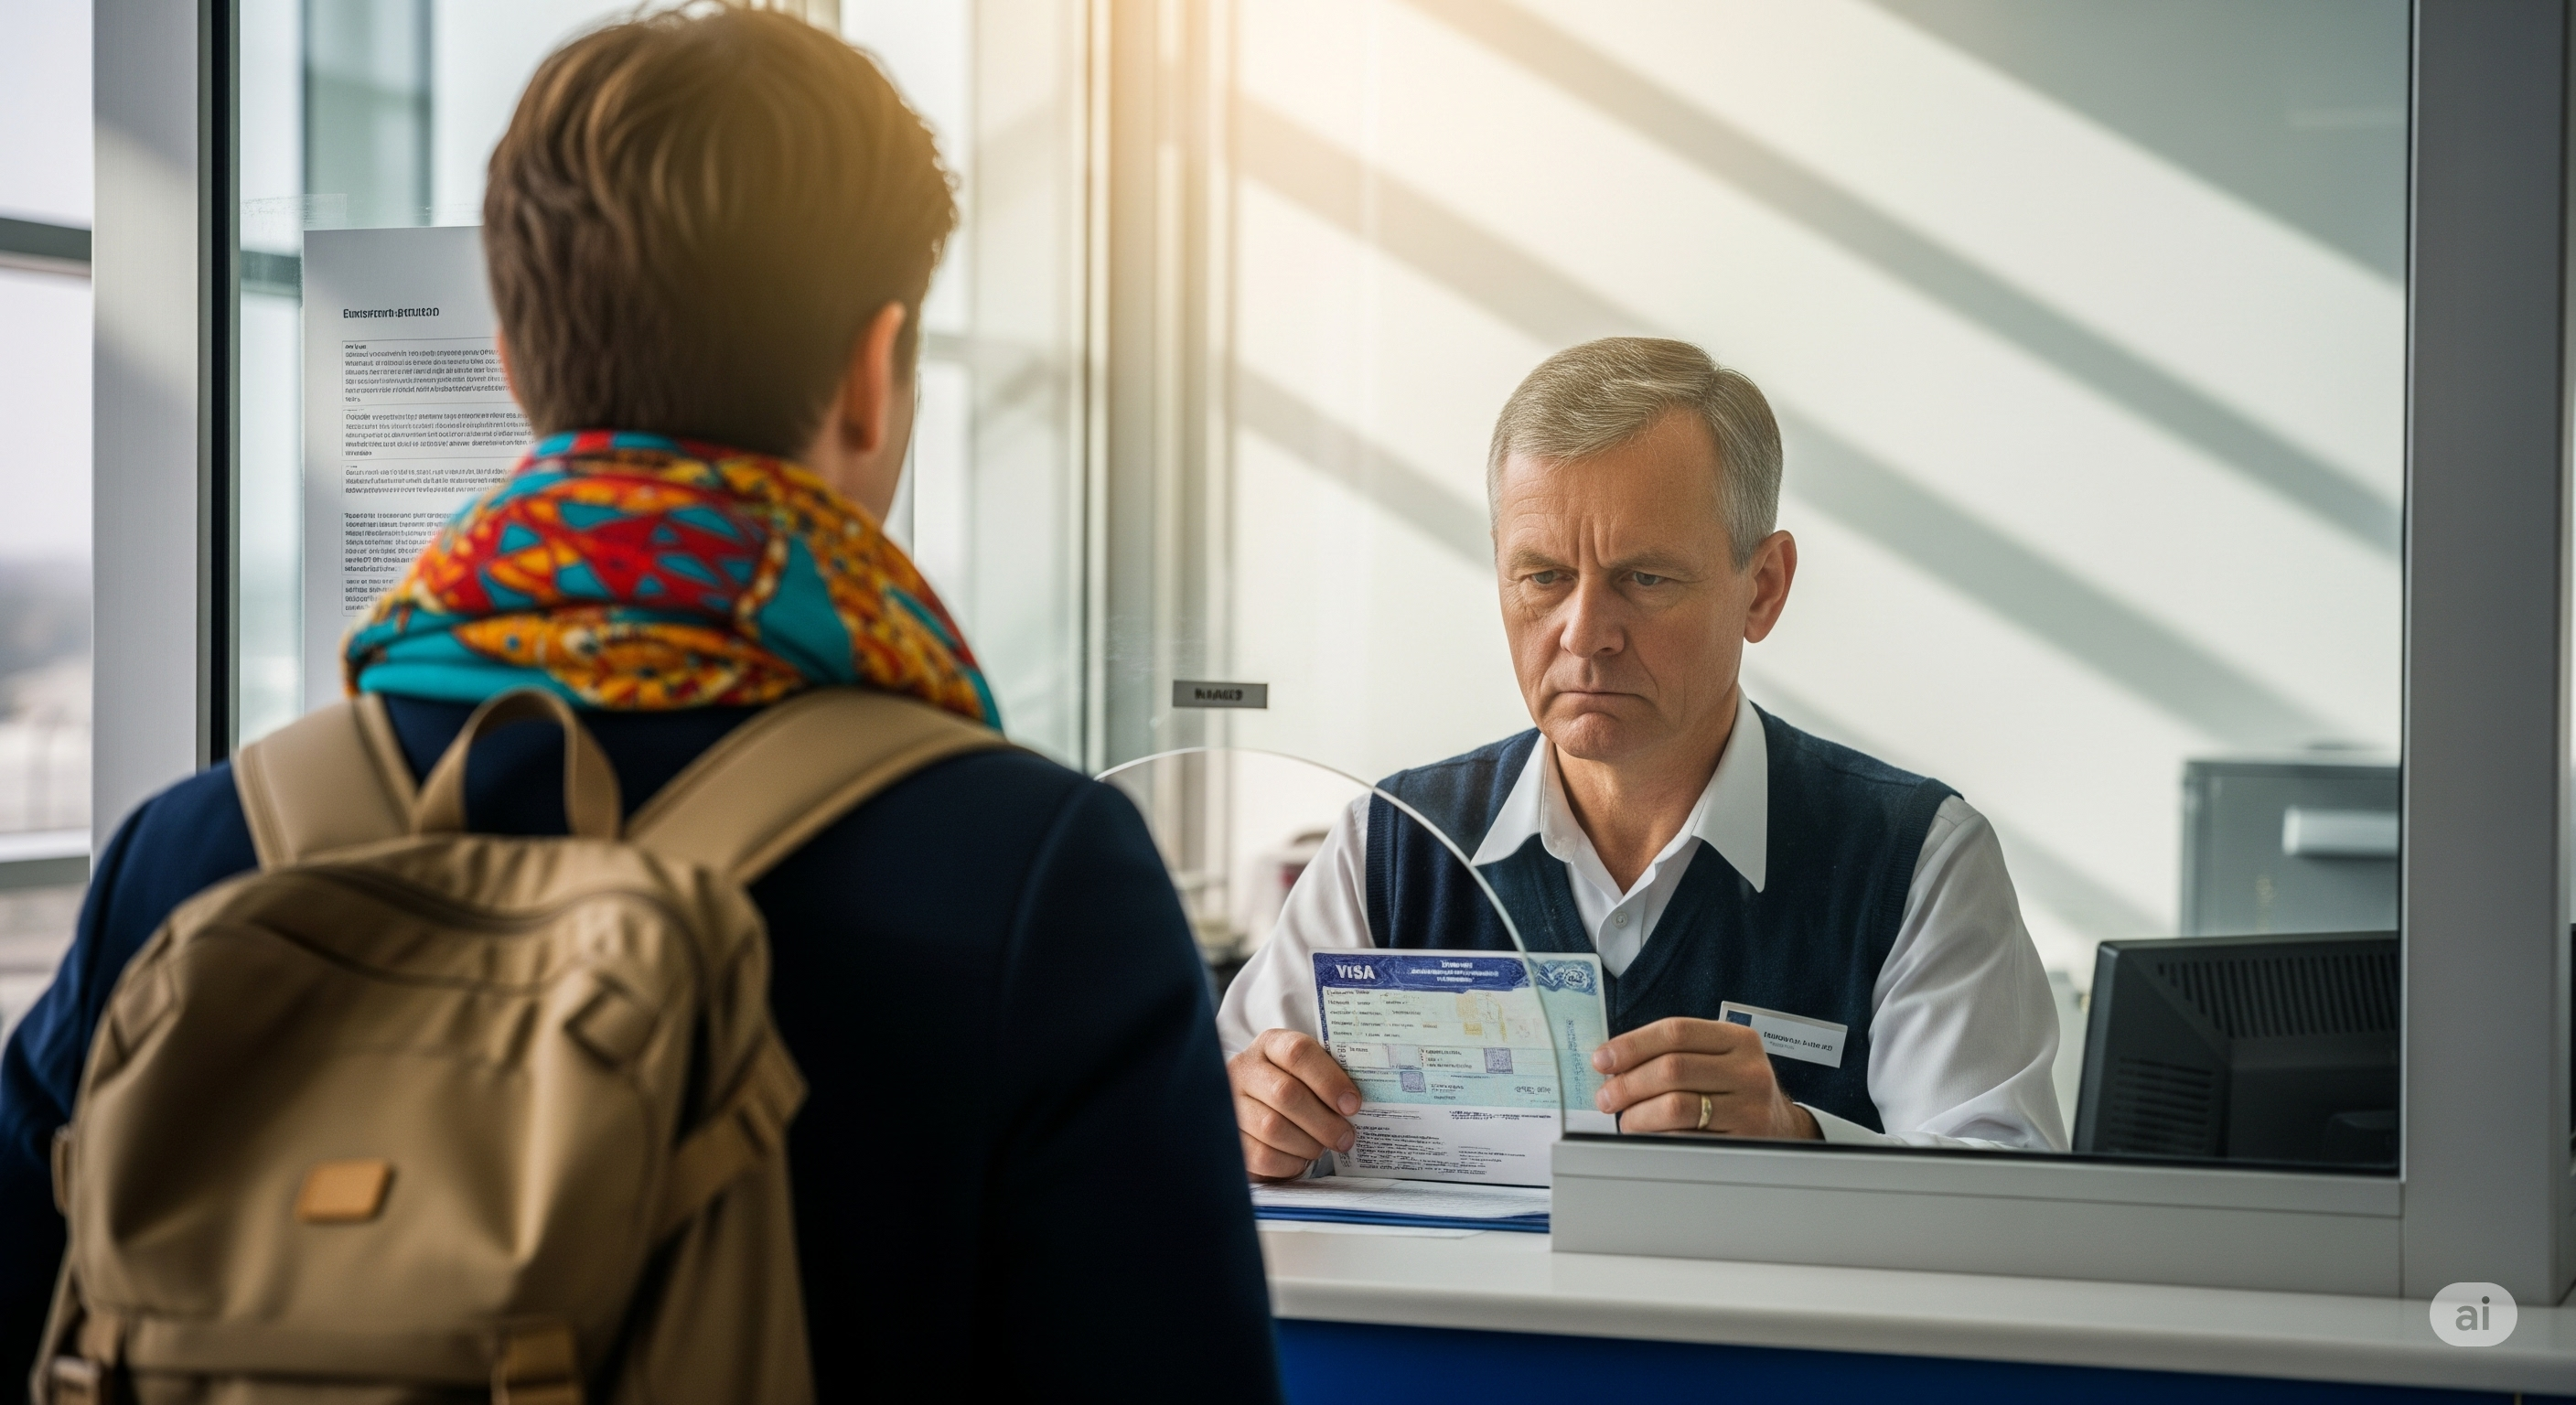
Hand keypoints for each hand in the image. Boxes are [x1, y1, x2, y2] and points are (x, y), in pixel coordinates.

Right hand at [1228, 1029, 1363, 1180]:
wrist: (1261, 1113)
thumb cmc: (1298, 1091)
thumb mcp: (1310, 1074)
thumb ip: (1330, 1078)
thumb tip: (1355, 1103)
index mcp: (1270, 1045)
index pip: (1298, 1053)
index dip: (1329, 1080)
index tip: (1352, 1105)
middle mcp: (1244, 1069)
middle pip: (1286, 1093)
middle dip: (1324, 1121)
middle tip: (1345, 1137)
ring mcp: (1231, 1103)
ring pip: (1273, 1128)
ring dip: (1308, 1144)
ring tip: (1320, 1147)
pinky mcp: (1231, 1138)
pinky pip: (1262, 1156)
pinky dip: (1289, 1163)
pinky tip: (1299, 1158)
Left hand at [1589, 1016, 1820, 1139]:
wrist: (1781, 1127)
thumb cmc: (1734, 1089)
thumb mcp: (1718, 1058)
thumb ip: (1674, 1051)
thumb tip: (1612, 1062)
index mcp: (1738, 1040)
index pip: (1676, 1032)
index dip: (1632, 1045)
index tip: (1603, 1059)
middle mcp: (1749, 1070)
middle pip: (1672, 1069)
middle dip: (1628, 1083)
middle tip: (1606, 1096)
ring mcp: (1749, 1108)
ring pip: (1676, 1106)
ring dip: (1638, 1115)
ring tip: (1626, 1119)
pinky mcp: (1743, 1142)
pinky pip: (1686, 1139)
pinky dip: (1657, 1138)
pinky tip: (1647, 1136)